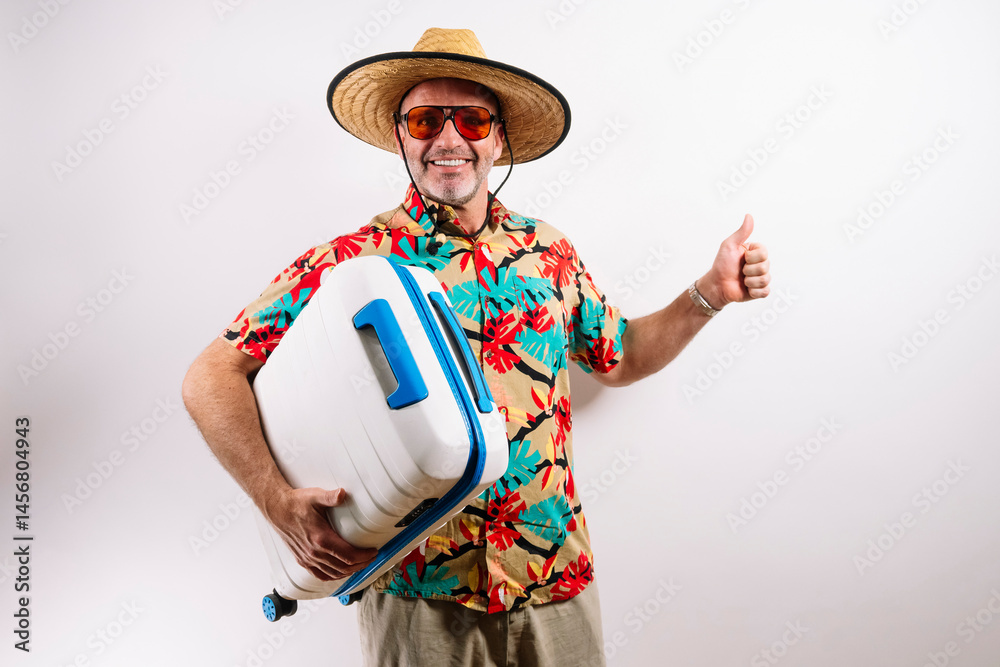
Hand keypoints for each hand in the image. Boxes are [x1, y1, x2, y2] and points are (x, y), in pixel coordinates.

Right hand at [263, 487, 377, 580]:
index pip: (348, 555)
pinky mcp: (302, 560)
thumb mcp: (315, 496)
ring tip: (361, 564)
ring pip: (333, 573)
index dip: (364, 556)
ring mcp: (307, 558)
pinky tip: (341, 572)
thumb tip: (342, 493)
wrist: (277, 509)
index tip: (373, 552)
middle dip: (361, 564)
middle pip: (344, 567)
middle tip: (371, 558)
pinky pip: (320, 575)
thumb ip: (330, 497)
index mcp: (321, 538)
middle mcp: (314, 552)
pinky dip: (333, 576)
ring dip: (350, 571)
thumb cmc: (297, 503)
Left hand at [698, 214, 769, 308]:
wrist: (717, 285)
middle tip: (740, 270)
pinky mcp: (760, 291)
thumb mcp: (730, 245)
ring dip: (749, 281)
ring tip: (742, 280)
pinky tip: (746, 288)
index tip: (742, 258)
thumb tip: (749, 216)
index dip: (751, 257)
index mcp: (756, 252)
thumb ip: (741, 232)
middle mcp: (761, 264)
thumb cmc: (722, 264)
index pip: (764, 253)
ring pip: (765, 279)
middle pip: (765, 266)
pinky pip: (765, 291)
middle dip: (748, 270)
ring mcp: (761, 277)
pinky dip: (753, 291)